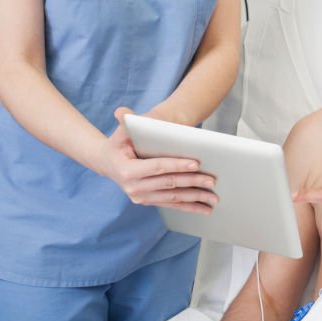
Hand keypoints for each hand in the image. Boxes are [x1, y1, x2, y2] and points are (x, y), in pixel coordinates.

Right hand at [98, 107, 218, 213]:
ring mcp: (141, 197)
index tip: (196, 163)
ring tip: (213, 198)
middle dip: (192, 182)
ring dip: (195, 198)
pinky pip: (172, 204)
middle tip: (211, 180)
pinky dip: (189, 206)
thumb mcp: (121, 132)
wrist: (108, 162)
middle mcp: (133, 188)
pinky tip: (204, 208)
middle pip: (169, 184)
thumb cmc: (119, 143)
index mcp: (127, 171)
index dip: (177, 165)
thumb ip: (126, 122)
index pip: (157, 167)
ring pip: (173, 198)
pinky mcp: (149, 201)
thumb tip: (122, 112)